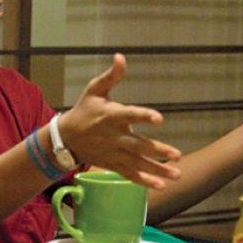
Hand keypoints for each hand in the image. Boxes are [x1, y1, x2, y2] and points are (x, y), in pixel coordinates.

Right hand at [57, 54, 182, 188]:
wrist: (65, 138)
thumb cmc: (84, 111)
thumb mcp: (95, 90)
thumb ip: (111, 76)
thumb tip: (121, 56)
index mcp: (112, 116)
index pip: (130, 115)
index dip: (144, 116)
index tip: (159, 119)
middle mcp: (115, 136)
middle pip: (139, 145)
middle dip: (158, 150)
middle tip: (176, 155)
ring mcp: (114, 153)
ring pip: (138, 163)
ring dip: (158, 170)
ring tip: (177, 175)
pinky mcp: (113, 164)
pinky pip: (130, 175)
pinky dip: (145, 181)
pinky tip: (161, 186)